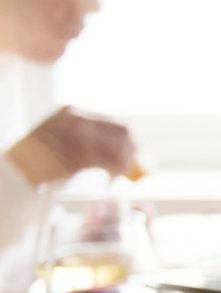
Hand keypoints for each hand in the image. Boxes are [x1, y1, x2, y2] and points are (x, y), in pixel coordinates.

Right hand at [5, 106, 137, 185]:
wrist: (18, 171)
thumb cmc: (42, 159)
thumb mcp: (64, 138)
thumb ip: (90, 135)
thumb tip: (126, 145)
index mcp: (73, 112)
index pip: (115, 122)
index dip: (127, 141)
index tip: (129, 156)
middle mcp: (77, 118)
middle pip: (123, 131)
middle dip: (131, 152)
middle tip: (127, 169)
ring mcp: (78, 134)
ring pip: (119, 147)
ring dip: (123, 164)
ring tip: (115, 176)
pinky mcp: (79, 153)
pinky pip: (109, 162)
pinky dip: (114, 173)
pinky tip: (108, 180)